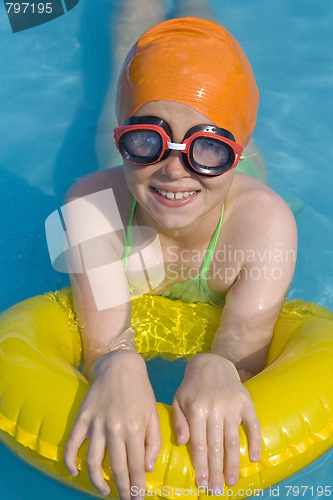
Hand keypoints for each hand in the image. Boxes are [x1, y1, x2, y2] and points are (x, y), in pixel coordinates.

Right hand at [64, 350, 160, 499]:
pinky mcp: (82, 417)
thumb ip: (153, 441)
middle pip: (116, 467)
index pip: (135, 465)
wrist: (120, 366)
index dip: (137, 485)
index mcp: (135, 427)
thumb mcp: (153, 413)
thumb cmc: (140, 391)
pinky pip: (72, 443)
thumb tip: (147, 468)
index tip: (138, 498)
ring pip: (93, 461)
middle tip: (126, 499)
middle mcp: (115, 427)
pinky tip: (75, 472)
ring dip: (98, 482)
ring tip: (104, 491)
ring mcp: (96, 423)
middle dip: (122, 488)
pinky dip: (71, 460)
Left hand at [172, 353, 260, 492]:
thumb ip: (179, 422)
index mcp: (196, 408)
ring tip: (232, 481)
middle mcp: (214, 407)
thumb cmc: (192, 386)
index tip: (202, 484)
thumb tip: (182, 443)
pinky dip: (255, 442)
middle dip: (216, 471)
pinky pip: (253, 425)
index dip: (201, 466)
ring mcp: (232, 405)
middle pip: (216, 446)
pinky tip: (254, 459)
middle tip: (217, 490)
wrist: (212, 363)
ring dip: (233, 463)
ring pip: (233, 439)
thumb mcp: (178, 400)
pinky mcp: (246, 402)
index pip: (199, 444)